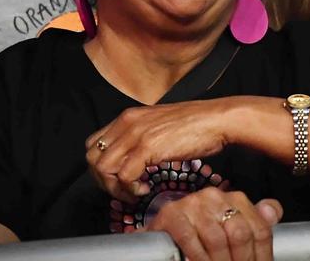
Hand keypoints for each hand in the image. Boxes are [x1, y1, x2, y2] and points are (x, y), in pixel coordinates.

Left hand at [87, 98, 240, 202]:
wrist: (217, 120)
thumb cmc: (195, 125)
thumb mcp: (159, 126)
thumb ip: (141, 137)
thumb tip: (133, 160)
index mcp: (128, 117)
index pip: (94, 143)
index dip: (100, 166)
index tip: (116, 178)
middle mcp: (127, 123)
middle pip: (92, 157)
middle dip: (103, 180)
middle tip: (121, 190)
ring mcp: (136, 134)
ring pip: (103, 168)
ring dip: (115, 187)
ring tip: (133, 192)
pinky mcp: (147, 147)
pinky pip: (124, 176)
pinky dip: (130, 189)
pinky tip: (144, 190)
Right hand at [143, 187, 281, 260]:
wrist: (164, 233)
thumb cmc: (201, 232)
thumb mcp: (230, 226)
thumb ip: (255, 221)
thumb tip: (273, 213)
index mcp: (236, 199)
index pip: (259, 229)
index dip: (262, 256)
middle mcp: (216, 197)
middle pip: (241, 234)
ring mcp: (193, 203)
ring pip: (217, 240)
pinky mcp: (172, 214)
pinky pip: (190, 239)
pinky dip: (198, 257)